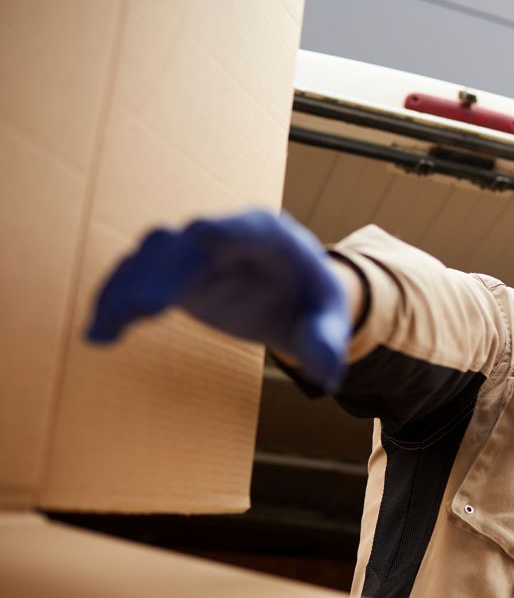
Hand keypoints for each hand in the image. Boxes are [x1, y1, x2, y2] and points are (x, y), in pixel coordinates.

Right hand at [87, 209, 348, 390]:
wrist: (291, 296)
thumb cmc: (314, 304)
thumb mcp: (330, 321)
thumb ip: (327, 340)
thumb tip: (328, 370)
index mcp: (270, 236)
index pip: (247, 227)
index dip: (225, 230)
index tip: (201, 233)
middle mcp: (223, 234)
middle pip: (187, 244)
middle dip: (164, 271)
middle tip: (142, 308)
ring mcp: (191, 251)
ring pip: (151, 256)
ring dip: (127, 288)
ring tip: (107, 327)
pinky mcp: (169, 272)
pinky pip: (135, 278)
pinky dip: (115, 301)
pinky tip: (98, 333)